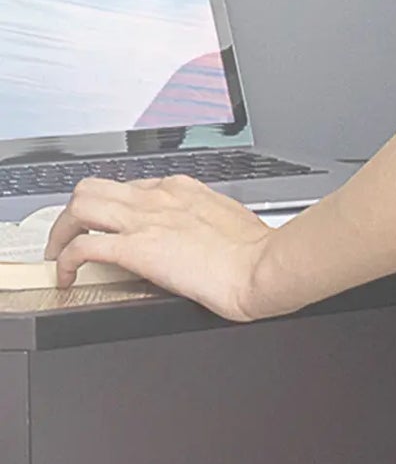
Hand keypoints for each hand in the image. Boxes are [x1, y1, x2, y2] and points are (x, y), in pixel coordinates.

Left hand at [46, 176, 276, 321]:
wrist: (267, 267)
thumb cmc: (262, 254)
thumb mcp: (234, 224)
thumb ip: (211, 225)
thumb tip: (208, 240)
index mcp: (181, 190)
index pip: (132, 188)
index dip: (117, 207)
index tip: (117, 225)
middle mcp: (156, 198)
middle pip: (94, 188)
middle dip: (77, 211)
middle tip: (74, 233)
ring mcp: (143, 221)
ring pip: (79, 207)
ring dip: (63, 230)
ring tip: (60, 252)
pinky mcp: (137, 250)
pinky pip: (84, 247)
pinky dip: (67, 260)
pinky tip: (66, 274)